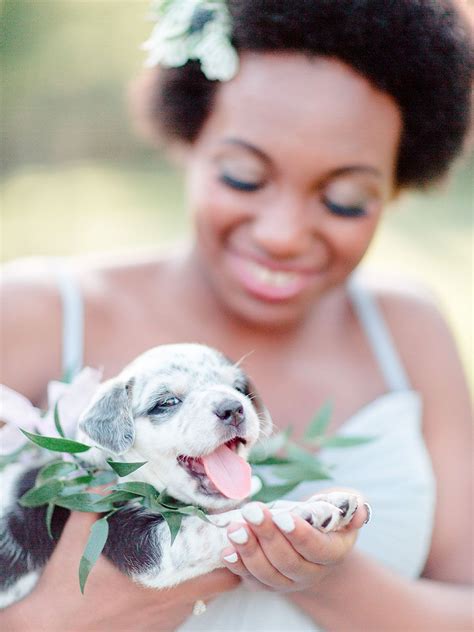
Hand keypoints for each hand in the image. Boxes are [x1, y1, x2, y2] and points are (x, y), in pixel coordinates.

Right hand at [2, 511, 239, 631]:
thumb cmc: (66, 587)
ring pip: (203, 601)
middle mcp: (170, 606)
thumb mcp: (79, 538)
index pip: (222, 572)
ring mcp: (163, 624)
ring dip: (206, 579)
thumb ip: (95, 503)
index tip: (231, 529)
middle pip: (222, 588)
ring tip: (200, 554)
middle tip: (221, 539)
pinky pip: (181, 613)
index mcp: (162, 581)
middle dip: (226, 564)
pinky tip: (170, 579)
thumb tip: (107, 474)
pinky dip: (185, 596)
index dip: (232, 551)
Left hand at [221, 497, 367, 592]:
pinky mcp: (266, 583)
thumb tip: (359, 509)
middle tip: (252, 513)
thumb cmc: (327, 517)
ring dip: (248, 550)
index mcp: (332, 553)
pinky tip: (227, 550)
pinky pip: (251, 580)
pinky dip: (237, 566)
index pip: (316, 548)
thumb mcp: (343, 506)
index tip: (282, 516)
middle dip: (267, 536)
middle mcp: (311, 573)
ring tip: (235, 528)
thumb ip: (352, 505)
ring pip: (267, 573)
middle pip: (288, 561)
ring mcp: (287, 582)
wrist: (313, 542)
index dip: (299, 534)